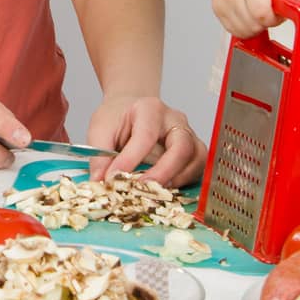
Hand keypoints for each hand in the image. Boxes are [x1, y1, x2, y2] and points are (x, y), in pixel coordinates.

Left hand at [87, 94, 206, 187]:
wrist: (130, 109)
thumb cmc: (117, 117)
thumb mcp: (100, 129)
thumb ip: (100, 156)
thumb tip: (100, 182)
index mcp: (149, 108)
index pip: (145, 136)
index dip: (131, 160)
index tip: (114, 178)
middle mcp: (174, 119)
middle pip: (181, 147)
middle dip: (163, 172)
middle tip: (143, 189)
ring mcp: (188, 134)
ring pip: (196, 158)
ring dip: (178, 179)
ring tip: (156, 191)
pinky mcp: (193, 149)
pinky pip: (199, 166)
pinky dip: (186, 181)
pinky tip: (167, 188)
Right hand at [208, 0, 299, 37]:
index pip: (262, 13)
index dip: (275, 18)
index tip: (279, 10)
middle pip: (253, 25)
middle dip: (267, 22)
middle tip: (271, 8)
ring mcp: (222, 3)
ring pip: (244, 31)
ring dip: (256, 27)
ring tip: (259, 10)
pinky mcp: (217, 10)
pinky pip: (233, 30)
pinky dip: (244, 27)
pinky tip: (249, 14)